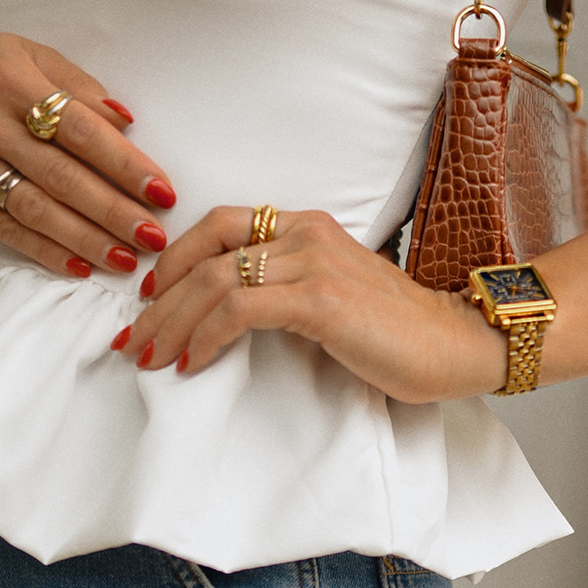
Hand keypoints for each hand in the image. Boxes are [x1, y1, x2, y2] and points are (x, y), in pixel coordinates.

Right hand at [0, 32, 179, 278]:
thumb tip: (126, 122)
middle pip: (61, 176)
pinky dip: (44, 251)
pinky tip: (79, 266)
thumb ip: (77, 86)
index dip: (123, 163)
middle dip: (113, 211)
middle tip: (154, 236)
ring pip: (35, 208)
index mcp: (10, 79)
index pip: (78, 128)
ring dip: (85, 239)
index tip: (161, 191)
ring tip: (125, 258)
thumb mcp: (26, 55)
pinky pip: (5, 228)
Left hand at [119, 209, 508, 403]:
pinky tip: (193, 362)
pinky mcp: (319, 300)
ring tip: (151, 356)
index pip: (219, 225)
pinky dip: (206, 336)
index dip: (175, 259)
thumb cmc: (397, 335)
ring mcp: (312, 263)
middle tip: (133, 338)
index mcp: (306, 227)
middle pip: (205, 251)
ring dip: (171, 321)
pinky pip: (239, 310)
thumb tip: (230, 317)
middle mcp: (304, 233)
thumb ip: (287, 291)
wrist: (454, 345)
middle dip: (158, 299)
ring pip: (213, 279)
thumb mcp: (332, 299)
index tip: (149, 299)